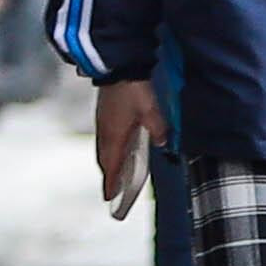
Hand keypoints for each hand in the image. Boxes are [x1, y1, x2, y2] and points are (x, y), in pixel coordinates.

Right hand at [95, 79, 161, 208]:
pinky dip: (108, 150)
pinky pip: (104, 139)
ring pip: (103, 150)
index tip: (109, 198)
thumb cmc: (132, 89)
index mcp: (114, 135)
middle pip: (104, 161)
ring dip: (108, 163)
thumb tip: (163, 143)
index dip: (111, 183)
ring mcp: (102, 123)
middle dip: (108, 176)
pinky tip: (117, 148)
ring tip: (114, 173)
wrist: (118, 67)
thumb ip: (157, 128)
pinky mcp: (103, 115)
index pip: (111, 166)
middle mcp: (104, 132)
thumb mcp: (150, 109)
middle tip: (112, 190)